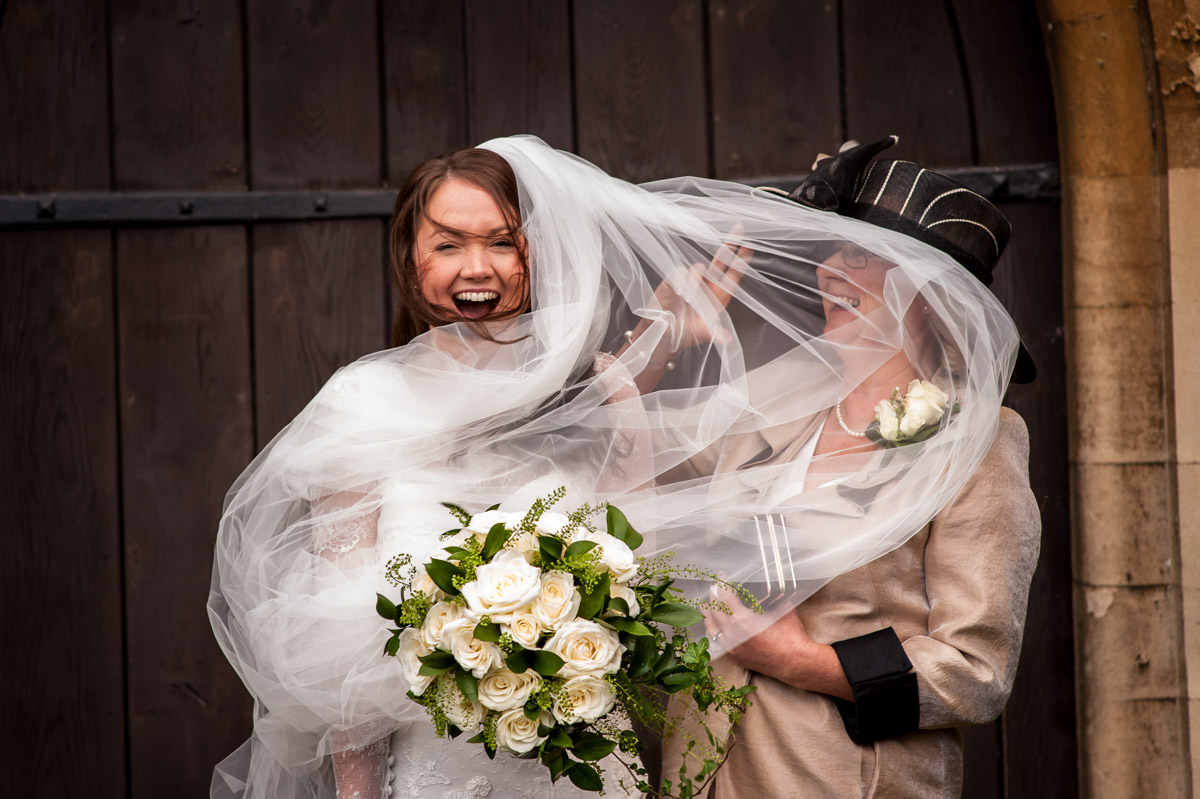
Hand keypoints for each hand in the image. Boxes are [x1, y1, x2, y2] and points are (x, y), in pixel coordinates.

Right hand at [633, 225, 752, 355]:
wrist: (662, 334)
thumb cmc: (685, 334)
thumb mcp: (702, 333)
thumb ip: (715, 333)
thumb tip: (728, 340)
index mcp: (718, 297)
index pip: (733, 275)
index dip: (741, 260)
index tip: (750, 245)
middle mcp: (707, 286)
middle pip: (720, 260)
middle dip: (729, 244)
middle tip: (738, 228)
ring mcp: (691, 281)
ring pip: (698, 269)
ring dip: (694, 282)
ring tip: (687, 300)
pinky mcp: (675, 280)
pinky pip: (681, 273)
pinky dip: (682, 282)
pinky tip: (680, 295)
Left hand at [706, 588, 852, 700]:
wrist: (796, 662)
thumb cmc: (791, 635)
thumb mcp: (780, 608)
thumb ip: (768, 597)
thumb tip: (764, 588)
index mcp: (742, 619)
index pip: (725, 596)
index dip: (721, 584)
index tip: (721, 577)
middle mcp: (732, 634)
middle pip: (714, 610)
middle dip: (714, 596)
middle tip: (715, 588)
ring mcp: (731, 647)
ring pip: (711, 627)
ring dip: (709, 614)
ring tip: (707, 604)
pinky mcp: (734, 657)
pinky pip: (717, 641)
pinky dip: (714, 630)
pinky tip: (714, 625)